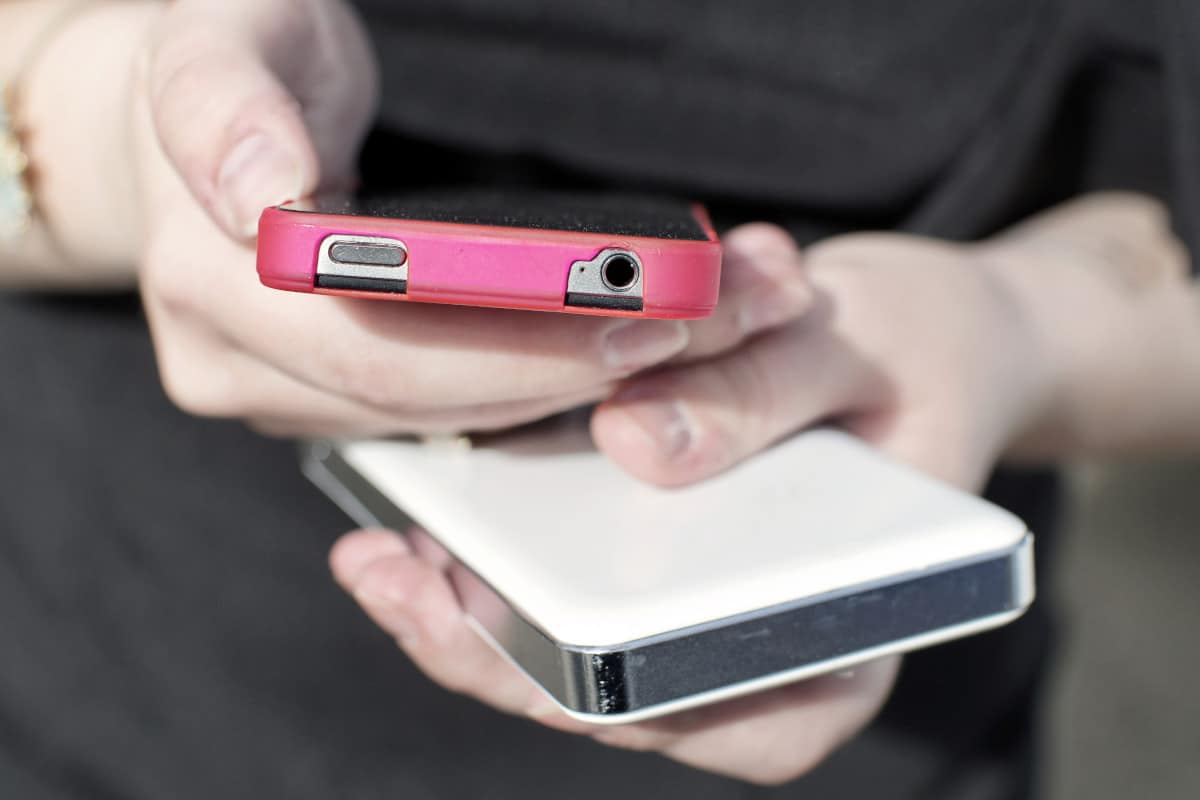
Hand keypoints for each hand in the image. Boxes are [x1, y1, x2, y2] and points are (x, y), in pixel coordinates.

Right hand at [130, 0, 811, 435]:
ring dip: (564, 386)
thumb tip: (264, 192)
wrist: (198, 129)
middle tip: (687, 331)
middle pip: (426, 403)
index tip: (637, 318)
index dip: (521, 346)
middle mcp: (228, 358)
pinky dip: (527, 385)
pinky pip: (437, 415)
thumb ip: (225, 102)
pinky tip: (599, 351)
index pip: (381, 348)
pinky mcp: (316, 402)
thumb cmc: (238, 63)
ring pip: (440, 422)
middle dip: (569, 372)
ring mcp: (271, 392)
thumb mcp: (228, 36)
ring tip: (671, 337)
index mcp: (204, 275)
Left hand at [330, 212, 1079, 783]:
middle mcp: (764, 634)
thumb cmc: (922, 348)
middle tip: (395, 578)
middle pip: (622, 696)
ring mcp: (703, 598)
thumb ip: (761, 394)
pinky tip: (419, 508)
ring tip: (382, 547)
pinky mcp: (659, 549)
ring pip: (576, 649)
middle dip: (494, 655)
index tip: (500, 636)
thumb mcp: (855, 347)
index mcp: (851, 627)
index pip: (733, 720)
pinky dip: (489, 555)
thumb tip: (641, 443)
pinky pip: (566, 580)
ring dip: (467, 610)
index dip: (606, 697)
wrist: (931, 328)